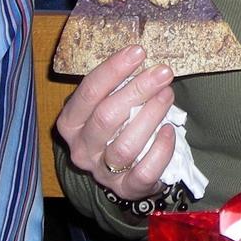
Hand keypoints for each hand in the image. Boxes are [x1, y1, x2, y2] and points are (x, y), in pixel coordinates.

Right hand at [56, 45, 176, 200]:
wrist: (120, 170)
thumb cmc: (116, 126)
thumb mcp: (107, 104)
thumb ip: (116, 87)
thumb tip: (141, 57)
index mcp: (71, 122)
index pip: (88, 92)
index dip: (113, 69)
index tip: (138, 51)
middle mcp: (82, 148)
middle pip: (107, 116)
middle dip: (138, 89)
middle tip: (163, 72)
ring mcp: (102, 172)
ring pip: (125, 145)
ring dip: (151, 116)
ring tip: (168, 95)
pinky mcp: (126, 188)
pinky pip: (144, 172)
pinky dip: (160, 150)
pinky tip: (169, 130)